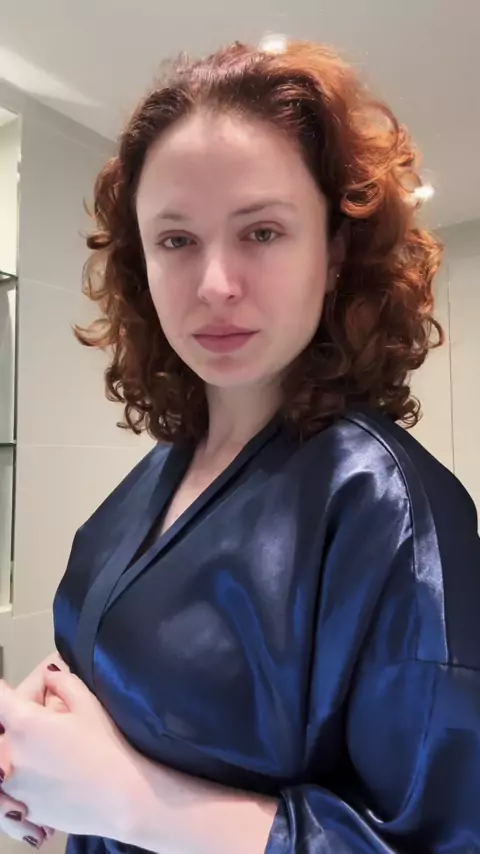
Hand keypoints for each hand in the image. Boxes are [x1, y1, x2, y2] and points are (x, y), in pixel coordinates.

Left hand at [0, 664, 137, 838]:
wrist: (122, 800)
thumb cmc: (107, 747)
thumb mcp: (89, 704)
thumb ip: (63, 681)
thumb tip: (50, 673)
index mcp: (23, 724)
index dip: (5, 692)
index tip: (12, 693)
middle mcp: (8, 756)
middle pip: (2, 730)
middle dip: (17, 721)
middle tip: (44, 721)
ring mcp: (12, 787)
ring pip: (3, 761)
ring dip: (15, 753)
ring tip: (48, 753)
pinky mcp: (23, 810)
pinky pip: (11, 791)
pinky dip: (23, 780)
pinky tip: (50, 779)